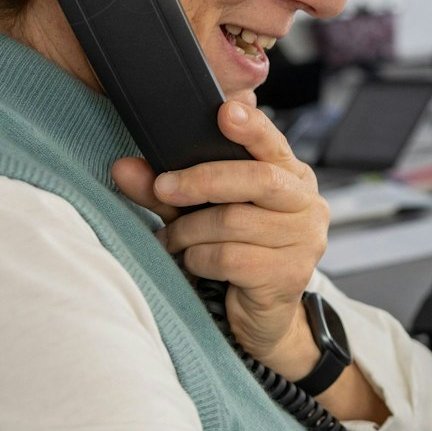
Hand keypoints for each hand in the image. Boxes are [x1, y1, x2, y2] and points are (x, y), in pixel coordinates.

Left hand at [111, 102, 328, 375]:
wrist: (265, 318)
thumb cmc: (237, 253)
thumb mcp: (202, 213)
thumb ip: (167, 188)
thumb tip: (124, 168)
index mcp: (291, 177)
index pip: (273, 144)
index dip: (252, 127)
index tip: (226, 112)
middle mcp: (307, 204)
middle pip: (257, 179)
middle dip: (202, 180)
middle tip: (163, 186)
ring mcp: (304, 241)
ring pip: (233, 222)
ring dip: (190, 231)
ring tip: (175, 240)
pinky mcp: (289, 275)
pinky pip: (230, 258)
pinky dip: (200, 259)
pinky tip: (195, 263)